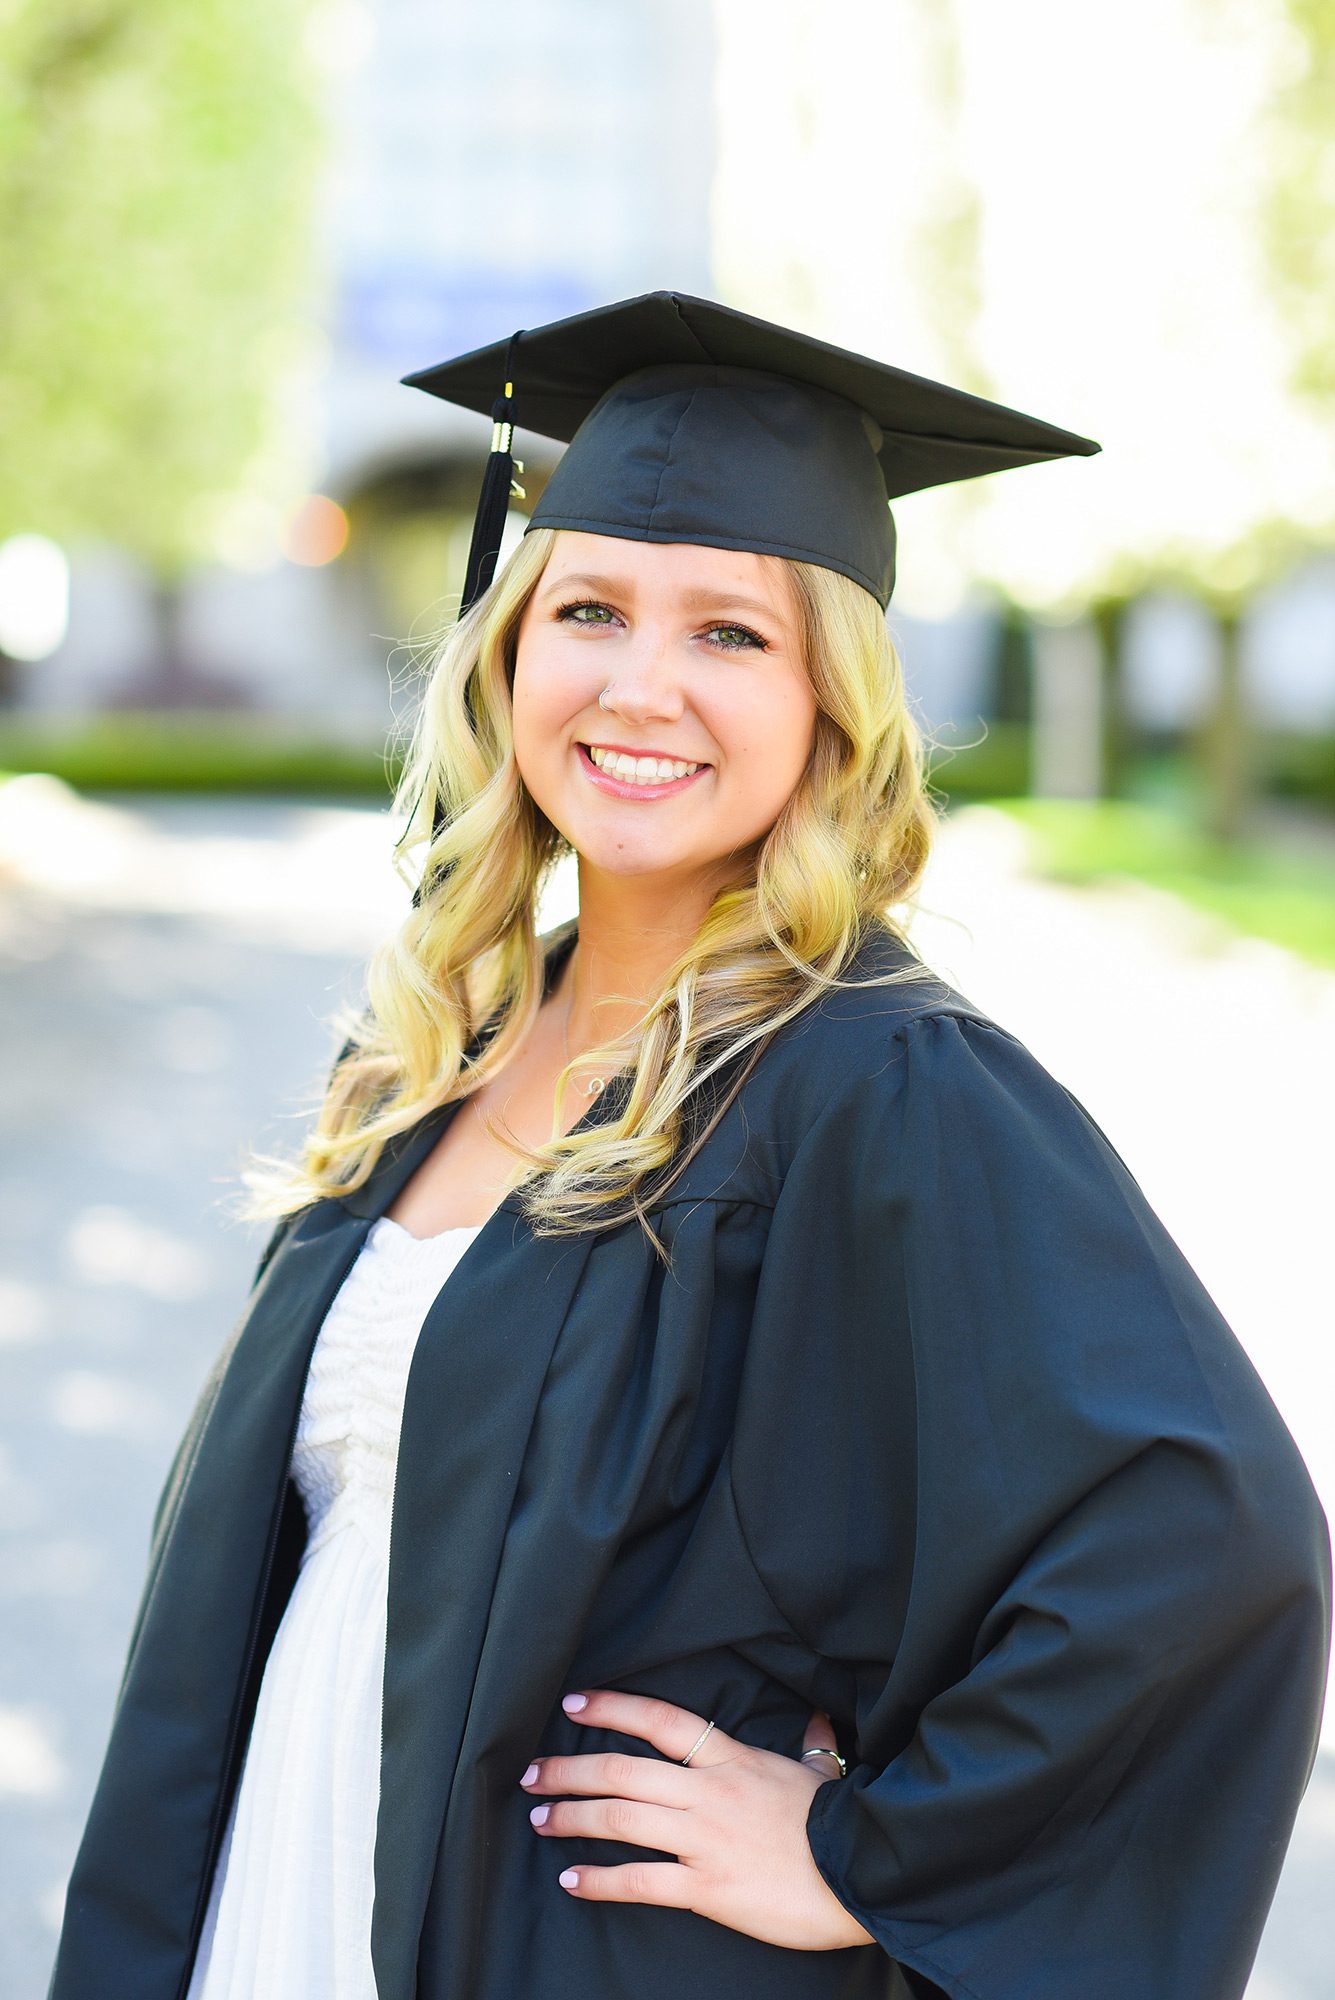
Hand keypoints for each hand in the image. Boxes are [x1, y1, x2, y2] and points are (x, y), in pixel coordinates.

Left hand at [518, 1687, 875, 1949]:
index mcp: (732, 1759)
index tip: (572, 1703)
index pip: (660, 1720)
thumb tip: (821, 1716)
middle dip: (570, 1768)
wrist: (862, 1875)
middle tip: (530, 1773)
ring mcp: (705, 1840)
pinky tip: (572, 1882)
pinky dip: (601, 1881)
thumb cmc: (840, 1822)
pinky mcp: (707, 1889)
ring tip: (540, 1820)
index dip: (612, 1707)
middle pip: (624, 1769)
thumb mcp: (823, 1772)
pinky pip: (642, 1882)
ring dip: (573, 1817)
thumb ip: (814, 1741)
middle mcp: (709, 1792)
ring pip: (622, 1819)